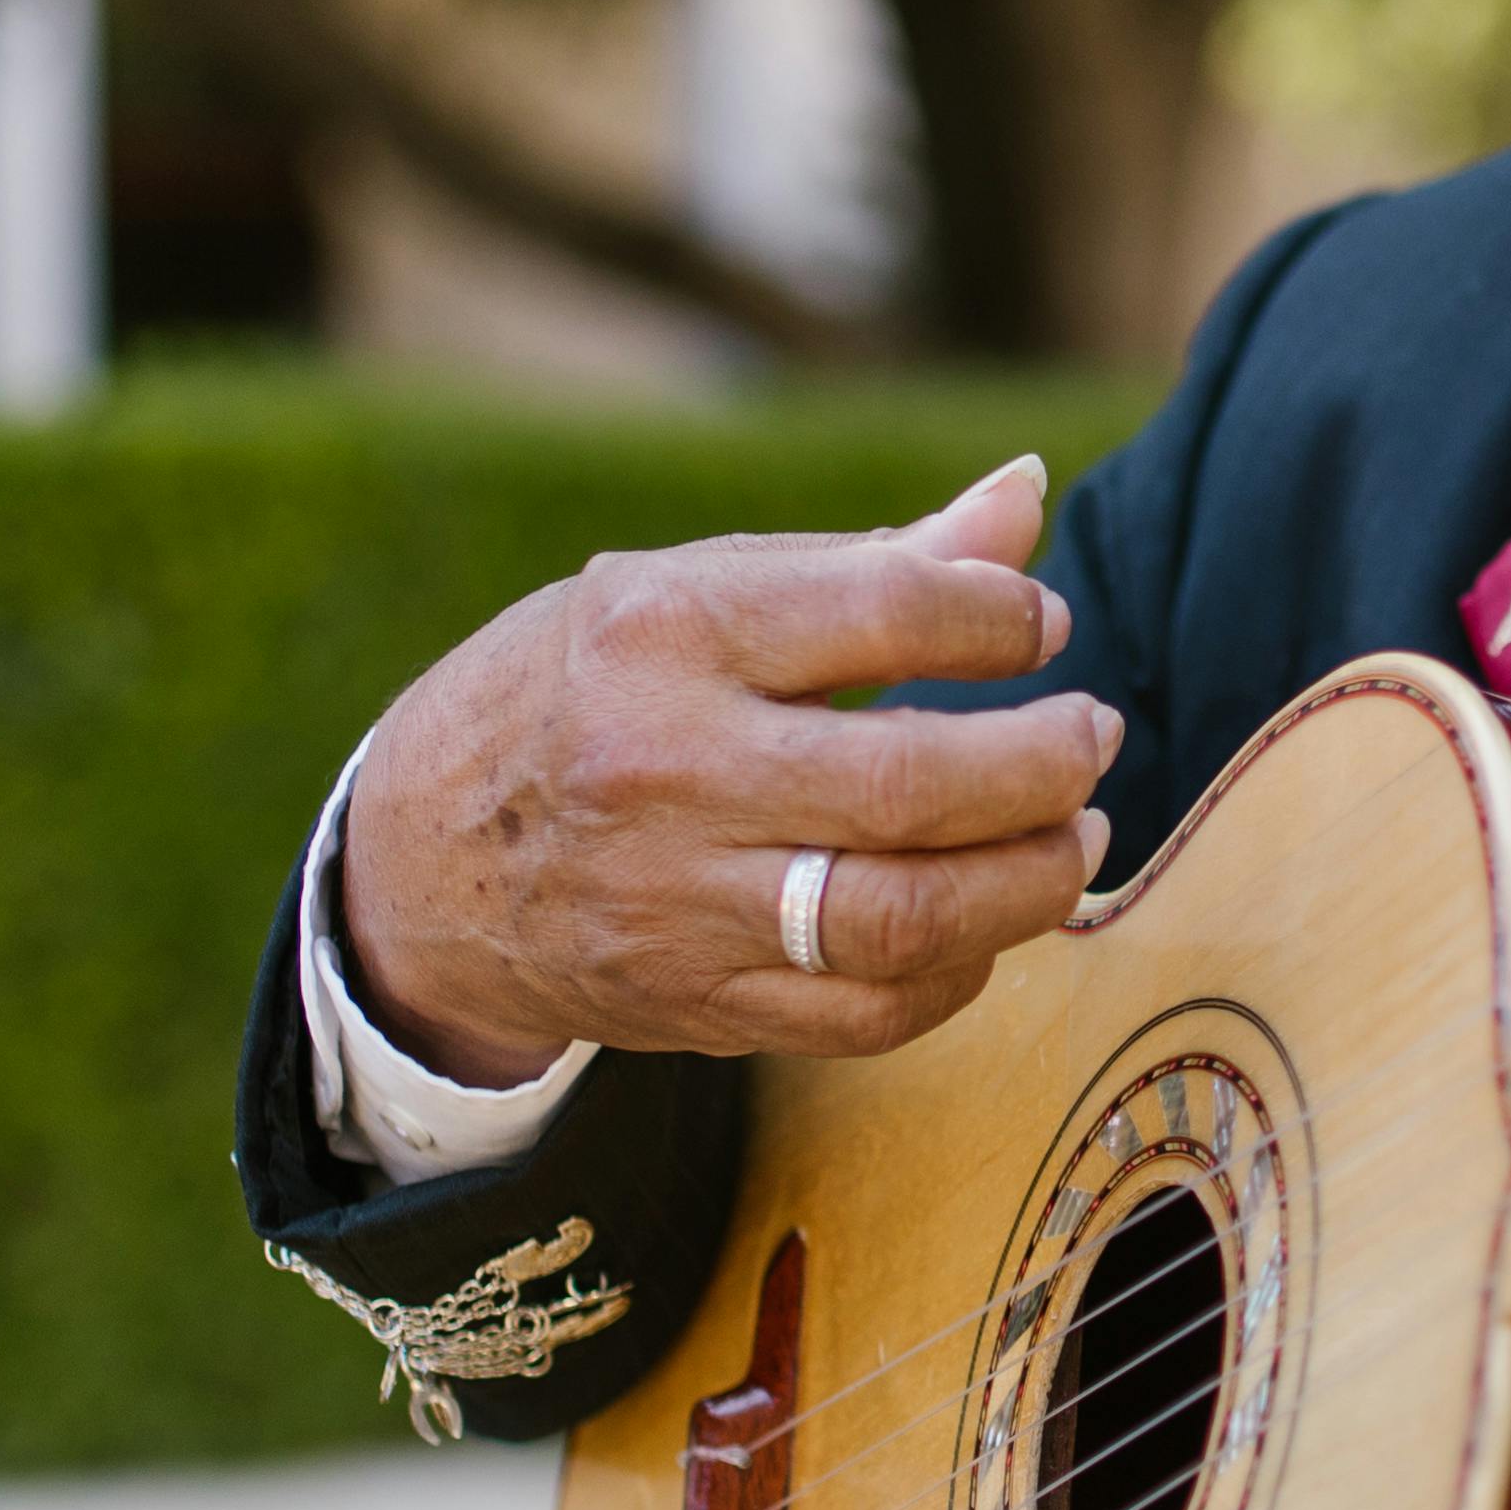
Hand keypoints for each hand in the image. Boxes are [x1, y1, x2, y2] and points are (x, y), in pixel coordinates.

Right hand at [335, 455, 1123, 1074]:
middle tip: (1092, 738)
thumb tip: (1027, 496)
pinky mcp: (697, 1004)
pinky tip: (987, 923)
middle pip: (913, 784)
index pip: (886, 610)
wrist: (418, 864)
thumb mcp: (690, 593)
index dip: (1001, 618)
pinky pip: (871, 1013)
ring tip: (1075, 838)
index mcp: (666, 632)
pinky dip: (959, 971)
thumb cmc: (581, 694)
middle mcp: (669, 769)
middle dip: (1044, 763)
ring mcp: (679, 902)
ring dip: (1029, 881)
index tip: (1041, 628)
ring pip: (905, 916)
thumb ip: (874, 563)